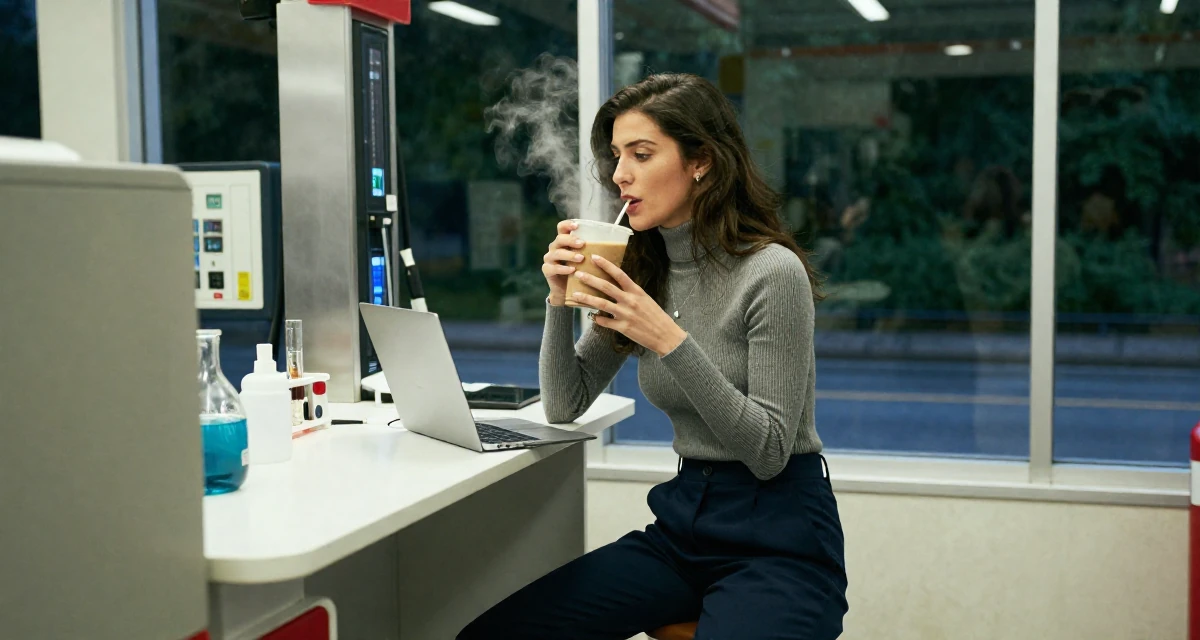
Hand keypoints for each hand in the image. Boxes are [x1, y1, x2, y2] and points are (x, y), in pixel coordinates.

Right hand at [542, 219, 585, 305]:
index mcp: (564, 241)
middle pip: (559, 239)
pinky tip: (572, 270)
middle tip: (582, 244)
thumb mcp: (586, 259)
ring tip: (580, 259)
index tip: (577, 226)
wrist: (569, 291)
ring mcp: (549, 258)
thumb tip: (616, 244)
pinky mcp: (547, 270)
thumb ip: (593, 250)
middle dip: (571, 240)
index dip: (568, 224)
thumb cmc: (581, 272)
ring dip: (569, 254)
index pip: (561, 227)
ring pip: (557, 252)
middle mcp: (555, 247)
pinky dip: (563, 268)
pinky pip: (553, 267)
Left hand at [571, 255, 687, 356]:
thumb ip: (631, 293)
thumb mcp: (646, 300)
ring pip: (601, 304)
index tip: (594, 257)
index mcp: (637, 291)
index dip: (606, 264)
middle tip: (578, 274)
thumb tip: (617, 286)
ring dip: (586, 298)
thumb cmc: (657, 316)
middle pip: (606, 287)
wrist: (666, 336)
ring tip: (574, 294)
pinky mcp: (623, 328)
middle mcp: (630, 301)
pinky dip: (597, 318)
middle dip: (590, 279)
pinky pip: (605, 322)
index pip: (619, 274)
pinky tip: (592, 316)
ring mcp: (625, 314)